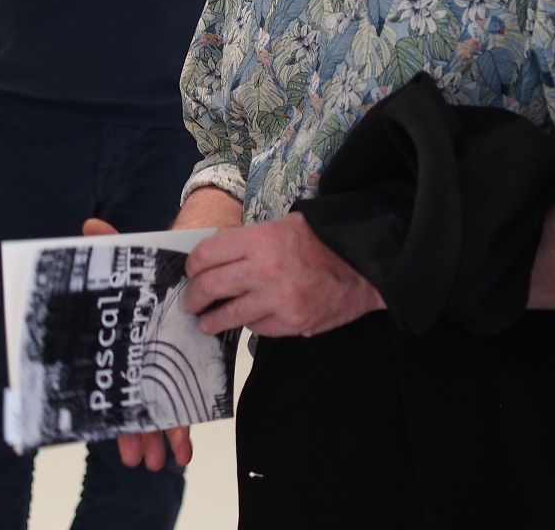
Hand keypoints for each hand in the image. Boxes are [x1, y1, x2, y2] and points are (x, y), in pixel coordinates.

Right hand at [81, 218, 194, 470]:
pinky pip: (180, 404)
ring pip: (155, 410)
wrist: (186, 263)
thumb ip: (112, 244)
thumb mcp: (131, 255)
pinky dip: (181, 428)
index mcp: (120, 340)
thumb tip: (91, 227)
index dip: (111, 411)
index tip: (113, 438)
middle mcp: (135, 359)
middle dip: (136, 434)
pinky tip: (184, 452)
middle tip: (141, 460)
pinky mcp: (183, 369)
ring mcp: (159, 368)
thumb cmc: (150, 265)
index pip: (110, 381)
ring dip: (157, 438)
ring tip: (162, 463)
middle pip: (131, 403)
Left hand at [182, 212, 384, 338]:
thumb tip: (212, 259)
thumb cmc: (320, 239)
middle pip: (210, 287)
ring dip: (213, 320)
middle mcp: (265, 270)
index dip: (192, 266)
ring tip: (208, 322)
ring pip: (230, 315)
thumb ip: (248, 242)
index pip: (206, 255)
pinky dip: (251, 324)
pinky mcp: (292, 323)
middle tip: (190, 303)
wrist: (363, 264)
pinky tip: (249, 319)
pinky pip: (257, 328)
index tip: (191, 273)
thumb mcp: (281, 226)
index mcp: (261, 240)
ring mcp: (278, 301)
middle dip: (193, 298)